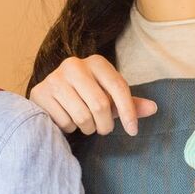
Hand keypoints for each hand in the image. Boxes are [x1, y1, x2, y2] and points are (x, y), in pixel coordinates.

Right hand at [28, 55, 157, 135]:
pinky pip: (65, 122)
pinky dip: (70, 128)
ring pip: (83, 117)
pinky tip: (66, 119)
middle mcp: (74, 65)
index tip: (132, 131)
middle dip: (105, 125)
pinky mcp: (40, 93)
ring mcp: (54, 78)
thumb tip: (154, 108)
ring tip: (85, 124)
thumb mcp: (109, 98)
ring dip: (88, 128)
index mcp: (96, 62)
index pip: (118, 87)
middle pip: (100, 105)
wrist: (50, 97)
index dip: (128, 112)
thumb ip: (130, 104)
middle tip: (103, 129)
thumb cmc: (86, 97)